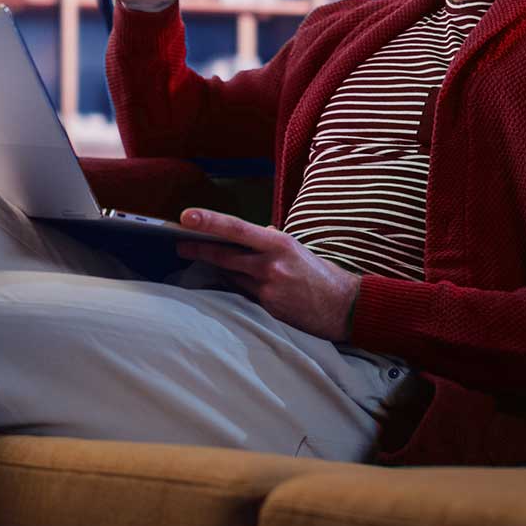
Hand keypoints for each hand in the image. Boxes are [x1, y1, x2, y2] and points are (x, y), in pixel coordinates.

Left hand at [174, 209, 361, 341]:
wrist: (345, 307)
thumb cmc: (320, 274)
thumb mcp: (298, 249)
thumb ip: (272, 240)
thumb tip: (253, 231)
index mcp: (279, 243)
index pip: (236, 229)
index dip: (209, 222)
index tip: (186, 217)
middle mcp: (270, 264)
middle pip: (224, 255)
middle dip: (198, 249)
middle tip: (179, 244)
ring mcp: (267, 288)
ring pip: (230, 276)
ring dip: (216, 269)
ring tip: (202, 261)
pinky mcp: (267, 308)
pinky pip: (241, 294)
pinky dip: (234, 287)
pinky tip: (228, 283)